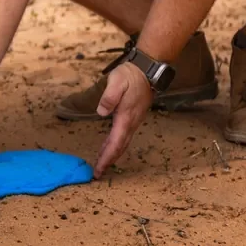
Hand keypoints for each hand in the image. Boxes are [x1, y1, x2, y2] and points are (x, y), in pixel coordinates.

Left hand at [93, 62, 153, 177]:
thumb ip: (109, 96)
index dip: (107, 157)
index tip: (99, 169)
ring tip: (101, 164)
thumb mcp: (117, 81)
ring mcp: (133, 121)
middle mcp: (131, 123)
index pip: (115, 143)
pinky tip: (109, 146)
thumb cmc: (130, 76)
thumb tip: (101, 111)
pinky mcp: (133, 117)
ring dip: (112, 154)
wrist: (147, 71)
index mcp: (125, 117)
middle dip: (108, 161)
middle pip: (119, 147)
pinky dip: (115, 145)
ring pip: (122, 143)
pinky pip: (123, 136)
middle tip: (98, 173)